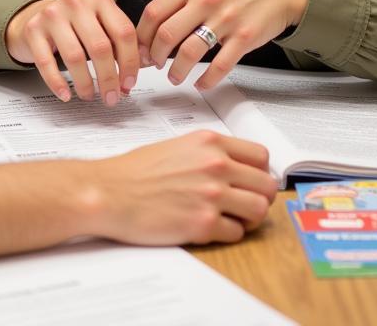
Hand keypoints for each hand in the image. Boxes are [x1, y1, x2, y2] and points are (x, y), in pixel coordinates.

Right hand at [4, 0, 140, 104]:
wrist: (35, 17)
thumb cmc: (75, 26)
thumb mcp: (100, 24)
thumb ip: (121, 41)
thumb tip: (147, 65)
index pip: (123, 32)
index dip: (130, 63)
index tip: (129, 84)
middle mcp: (76, 2)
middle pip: (100, 47)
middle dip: (109, 78)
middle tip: (111, 97)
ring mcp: (52, 14)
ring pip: (75, 56)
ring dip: (85, 83)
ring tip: (89, 96)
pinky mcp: (33, 29)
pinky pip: (46, 62)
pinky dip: (57, 83)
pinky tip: (66, 95)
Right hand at [93, 131, 275, 245]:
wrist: (109, 192)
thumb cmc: (135, 171)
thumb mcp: (177, 147)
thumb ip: (208, 154)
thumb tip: (234, 168)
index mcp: (209, 142)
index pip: (261, 156)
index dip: (259, 172)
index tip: (252, 181)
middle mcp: (215, 165)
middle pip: (267, 185)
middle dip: (258, 198)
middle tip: (243, 204)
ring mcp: (211, 195)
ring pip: (259, 211)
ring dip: (248, 218)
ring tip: (229, 218)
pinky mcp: (203, 224)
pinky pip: (236, 234)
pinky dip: (226, 234)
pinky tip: (207, 227)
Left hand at [136, 0, 308, 91]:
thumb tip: (157, 24)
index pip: (153, 12)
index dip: (142, 35)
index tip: (140, 48)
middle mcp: (206, 0)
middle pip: (166, 35)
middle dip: (155, 57)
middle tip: (154, 65)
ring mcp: (226, 19)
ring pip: (189, 53)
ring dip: (176, 71)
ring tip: (174, 77)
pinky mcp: (244, 38)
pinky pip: (219, 66)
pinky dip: (206, 80)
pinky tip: (201, 83)